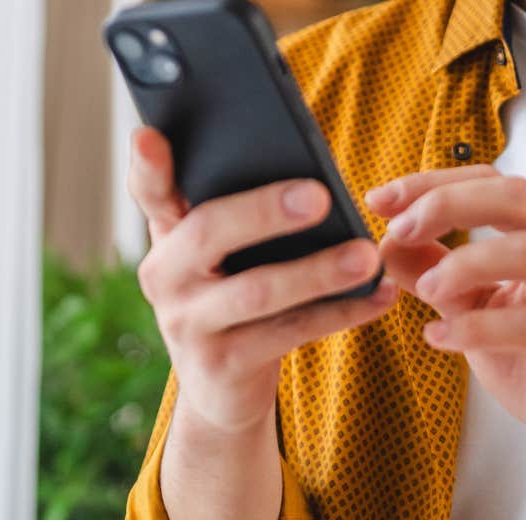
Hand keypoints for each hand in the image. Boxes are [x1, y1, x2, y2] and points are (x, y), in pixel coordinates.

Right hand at [127, 127, 398, 436]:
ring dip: (317, 271)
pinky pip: (289, 333)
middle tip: (320, 196)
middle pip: (208, 232)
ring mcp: (187, 324)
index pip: (150, 191)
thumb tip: (312, 172)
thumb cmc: (234, 297)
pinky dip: (340, 312)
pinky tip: (378, 296)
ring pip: (256, 291)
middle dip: (264, 211)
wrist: (222, 390)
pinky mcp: (222, 366)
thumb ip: (239, 211)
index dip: (146, 165)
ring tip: (366, 255)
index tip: (148, 136)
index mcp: (167, 234)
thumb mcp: (220, 255)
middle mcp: (164, 276)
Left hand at [366, 166, 525, 505]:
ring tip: (425, 291)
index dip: (436, 183)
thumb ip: (440, 276)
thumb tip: (387, 244)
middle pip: (520, 199)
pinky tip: (439, 339)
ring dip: (466, 263)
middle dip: (449, 204)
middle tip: (398, 230)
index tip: (380, 199)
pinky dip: (479, 329)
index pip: (496, 183)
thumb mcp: (480, 315)